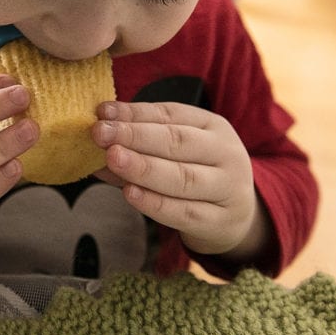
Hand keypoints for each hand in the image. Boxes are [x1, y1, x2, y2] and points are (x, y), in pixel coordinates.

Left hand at [92, 101, 266, 259]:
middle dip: (134, 136)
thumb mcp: (179, 149)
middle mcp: (225, 153)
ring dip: (143, 167)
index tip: (102, 112)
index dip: (135, 113)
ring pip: (182, 178)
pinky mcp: (220, 222)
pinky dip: (154, 203)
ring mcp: (227, 189)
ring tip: (112, 158)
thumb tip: (98, 134)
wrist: (237, 216)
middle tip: (100, 133)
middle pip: (178, 142)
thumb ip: (141, 140)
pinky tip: (129, 193)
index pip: (171, 114)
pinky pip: (184, 212)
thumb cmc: (198, 171)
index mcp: (213, 126)